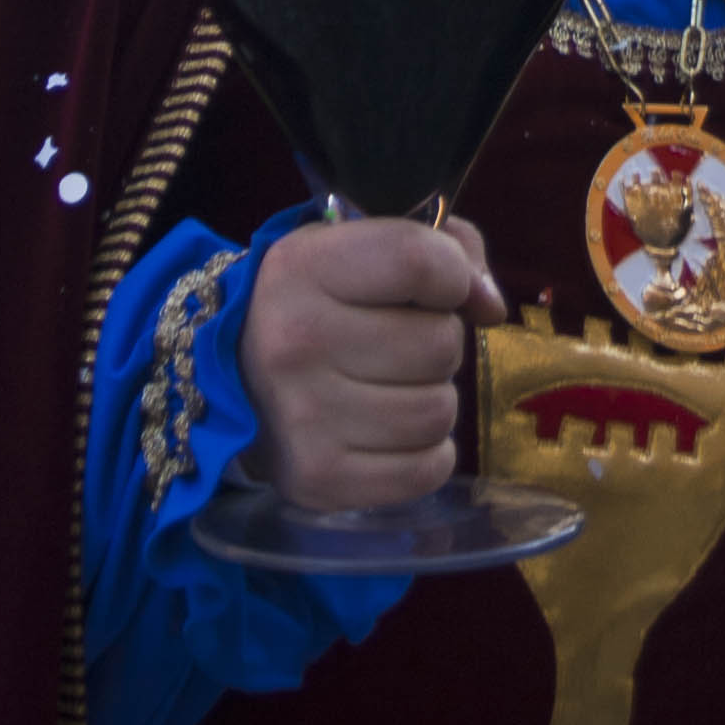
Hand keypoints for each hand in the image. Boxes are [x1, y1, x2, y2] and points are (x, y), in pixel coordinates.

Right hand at [239, 213, 505, 511]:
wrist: (232, 377)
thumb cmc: (317, 301)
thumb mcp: (361, 244)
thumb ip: (445, 249)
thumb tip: (491, 308)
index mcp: (303, 267)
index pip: (422, 262)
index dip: (449, 276)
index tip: (429, 288)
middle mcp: (296, 342)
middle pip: (441, 344)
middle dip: (435, 341)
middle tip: (394, 343)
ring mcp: (304, 418)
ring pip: (439, 411)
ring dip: (430, 398)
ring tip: (389, 386)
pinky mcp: (318, 480)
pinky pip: (429, 469)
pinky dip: (425, 453)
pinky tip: (388, 431)